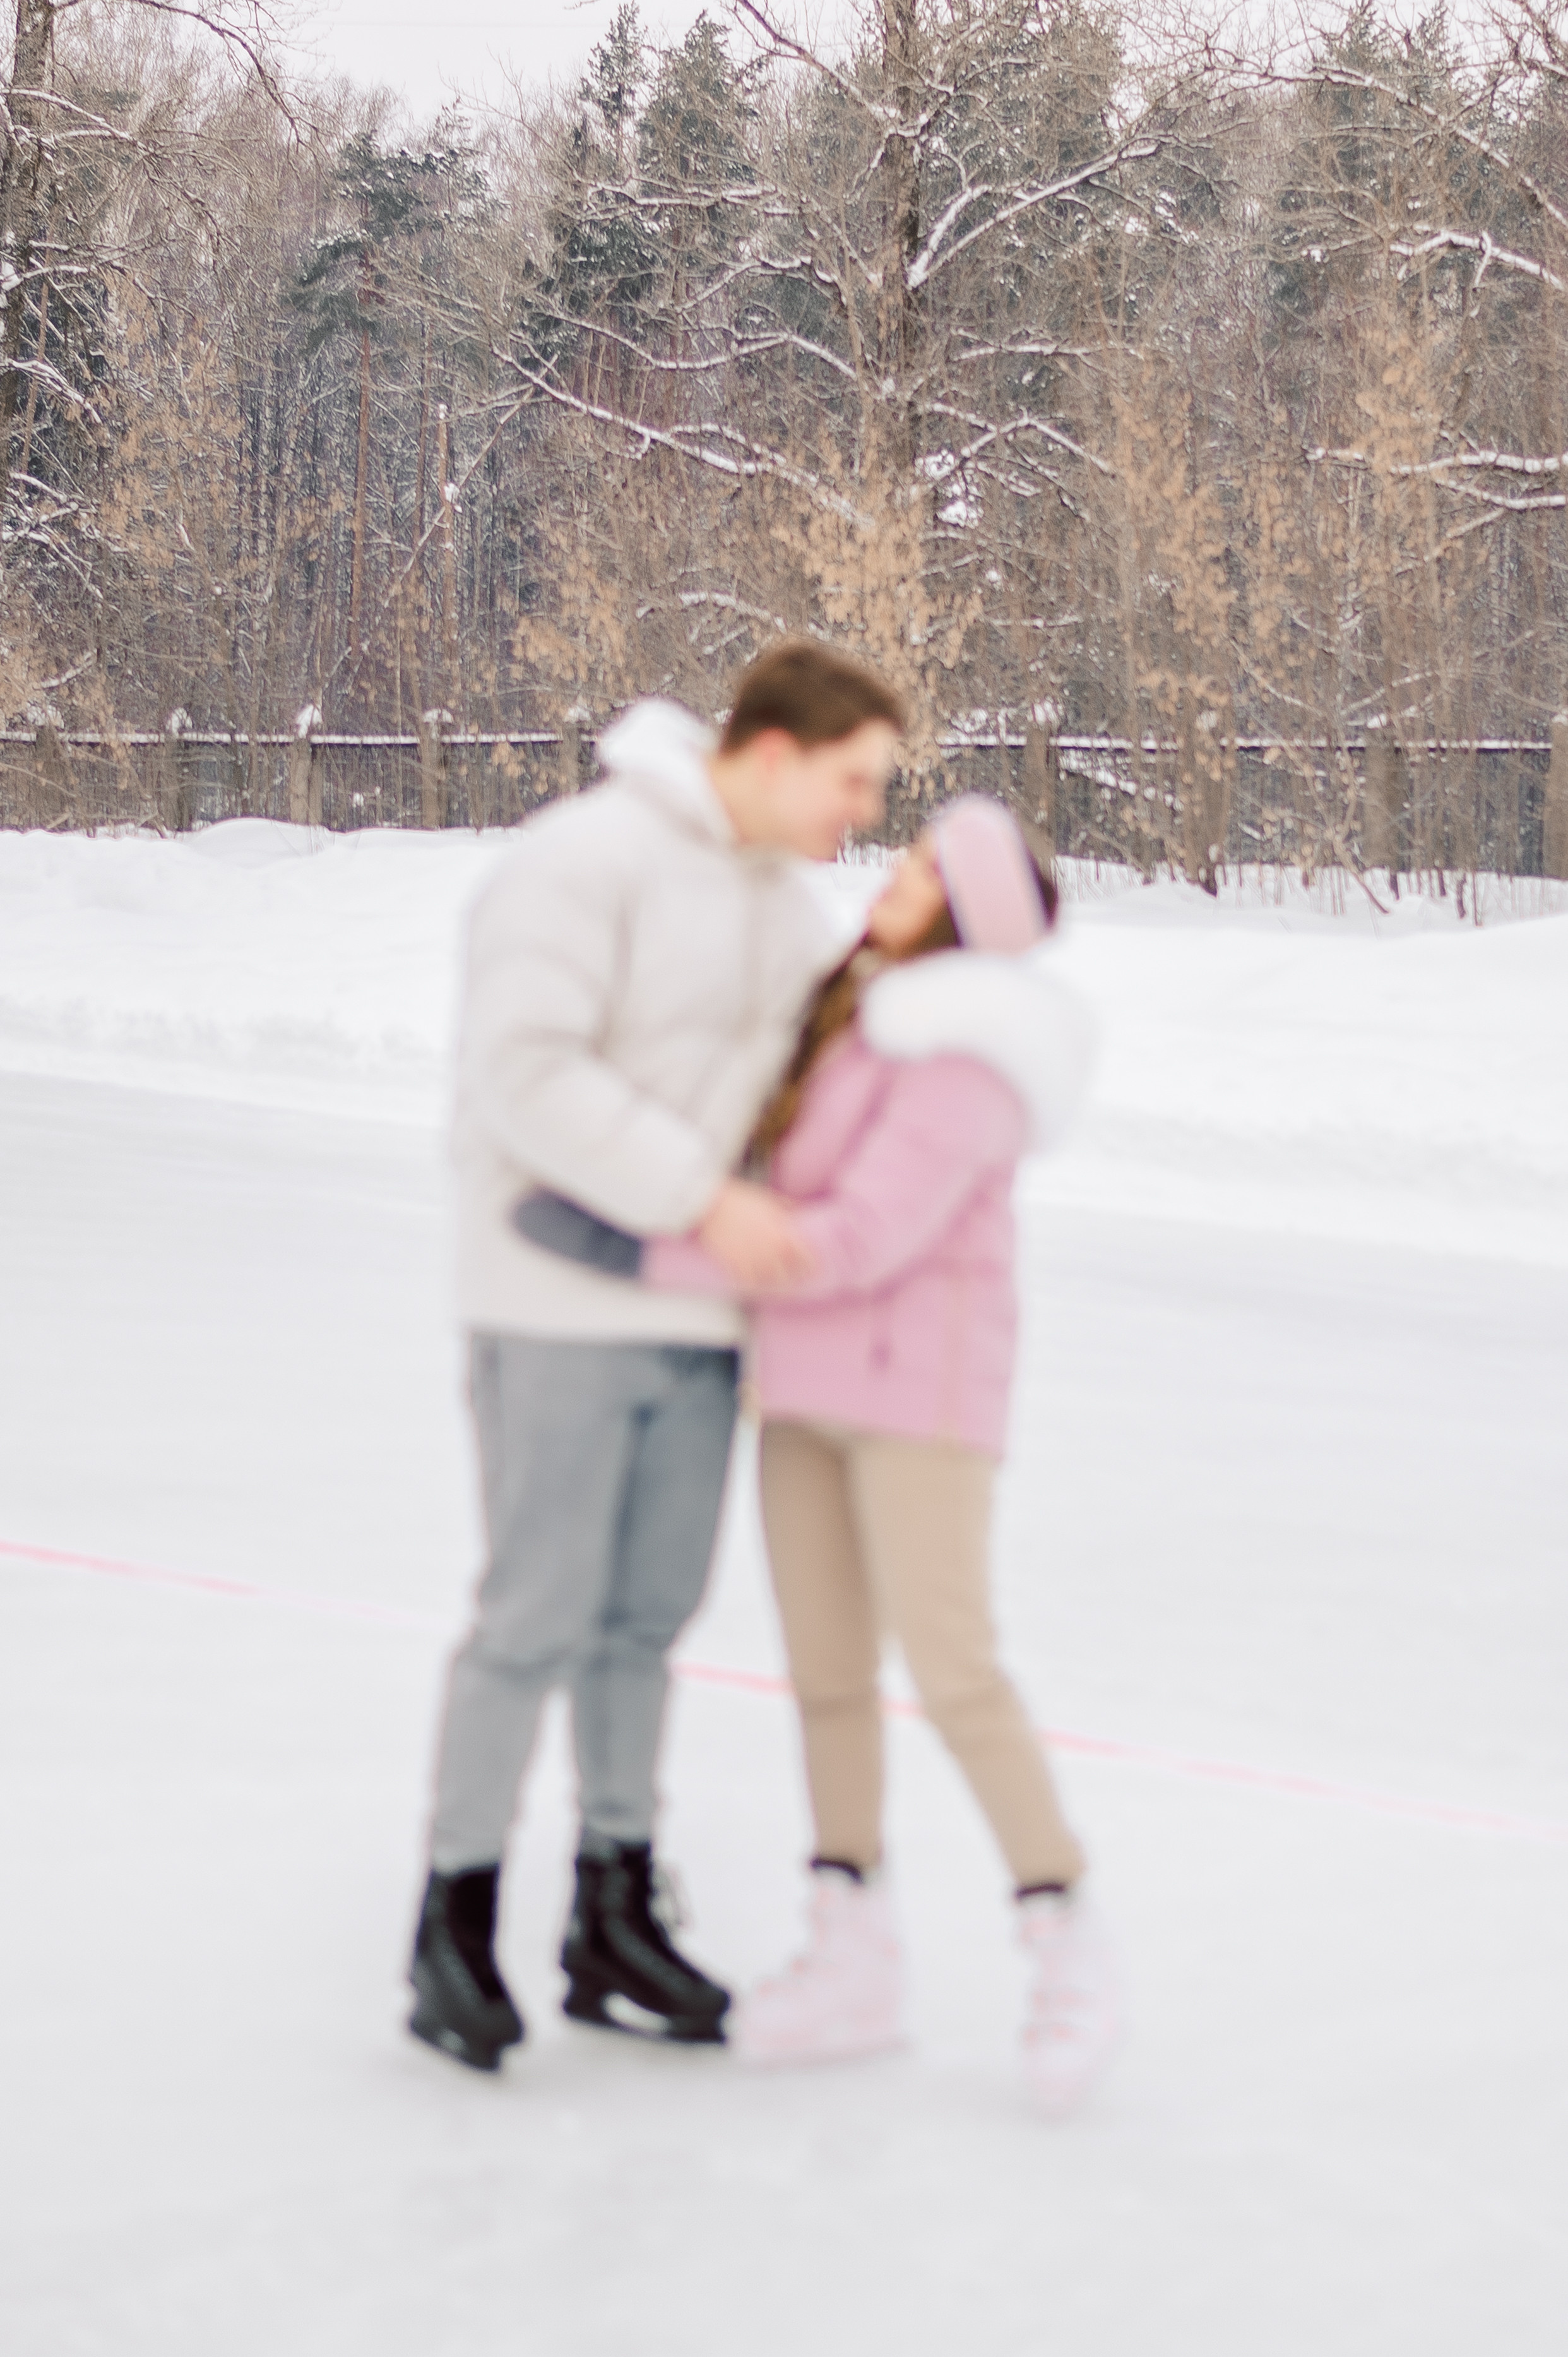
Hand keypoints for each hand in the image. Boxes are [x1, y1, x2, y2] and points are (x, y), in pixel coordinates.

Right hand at [698, 1179, 813, 1289]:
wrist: (711, 1204)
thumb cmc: (742, 1199)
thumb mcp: (770, 1200)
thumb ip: (787, 1209)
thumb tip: (800, 1212)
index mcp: (781, 1234)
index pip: (804, 1256)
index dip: (810, 1264)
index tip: (813, 1268)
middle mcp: (769, 1251)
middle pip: (788, 1274)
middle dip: (794, 1277)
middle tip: (797, 1279)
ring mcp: (751, 1260)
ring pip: (768, 1281)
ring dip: (774, 1283)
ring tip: (778, 1283)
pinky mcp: (734, 1265)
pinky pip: (748, 1281)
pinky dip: (754, 1283)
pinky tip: (758, 1282)